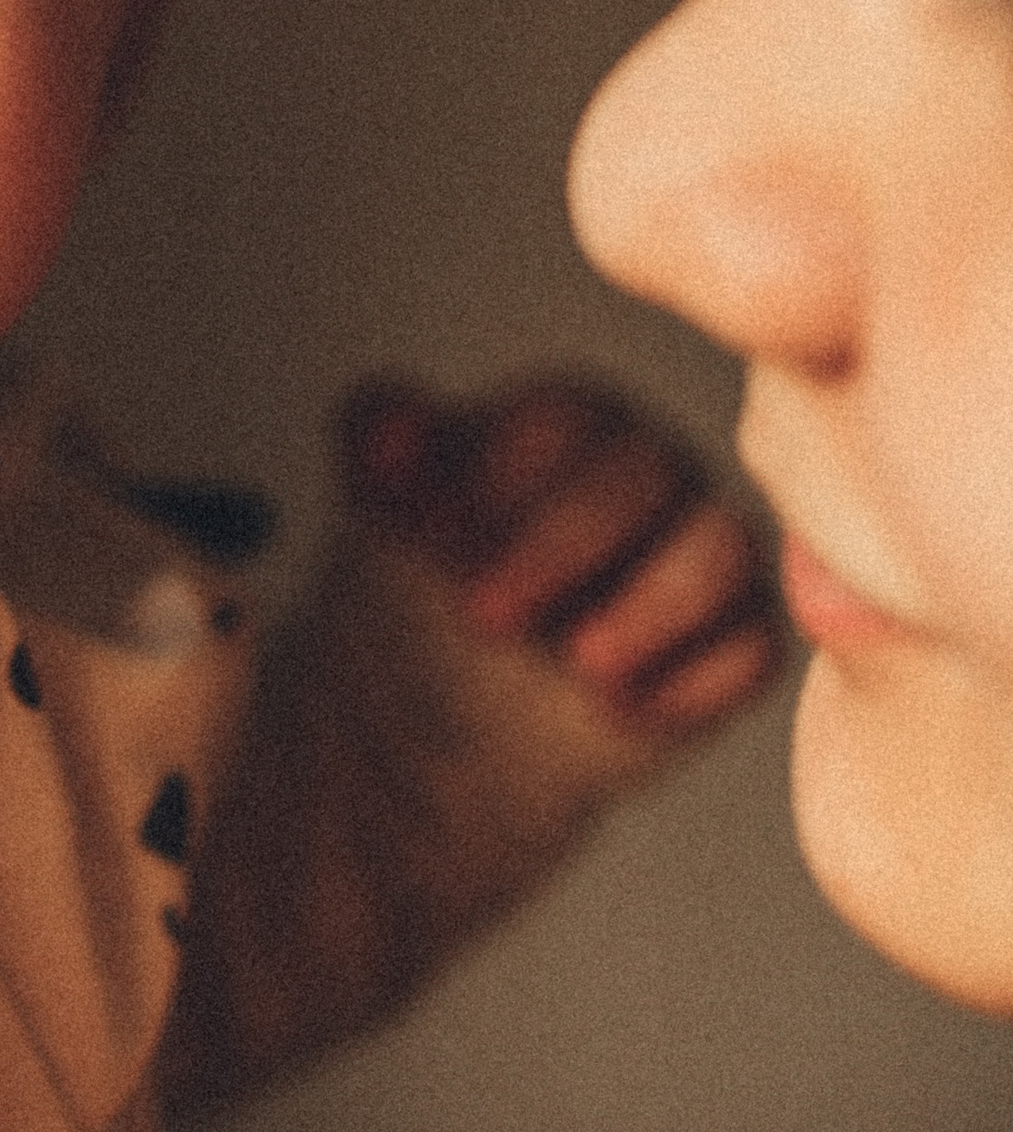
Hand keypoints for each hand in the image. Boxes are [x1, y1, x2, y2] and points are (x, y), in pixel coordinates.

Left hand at [338, 372, 780, 738]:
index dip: (498, 480)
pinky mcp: (738, 639)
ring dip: (650, 610)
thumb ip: (378, 450)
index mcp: (567, 421)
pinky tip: (620, 710)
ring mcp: (706, 550)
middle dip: (559, 546)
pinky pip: (752, 650)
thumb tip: (389, 432)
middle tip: (479, 614)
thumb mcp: (385, 516)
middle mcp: (651, 471)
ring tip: (579, 667)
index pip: (559, 420)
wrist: (454, 708)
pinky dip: (694, 682)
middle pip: (642, 475)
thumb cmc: (425, 586)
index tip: (432, 542)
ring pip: (722, 552)